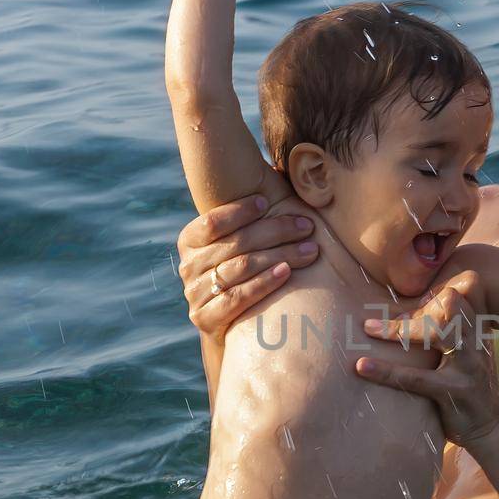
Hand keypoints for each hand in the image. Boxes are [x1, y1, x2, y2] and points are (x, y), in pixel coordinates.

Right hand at [177, 196, 318, 335]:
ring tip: (309, 250)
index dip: (239, 210)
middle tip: (307, 226)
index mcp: (190, 241)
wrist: (233, 327)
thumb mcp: (241, 243)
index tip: (267, 201)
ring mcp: (194, 294)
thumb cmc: (245, 273)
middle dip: (275, 231)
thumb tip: (277, 171)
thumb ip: (252, 216)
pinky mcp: (206, 319)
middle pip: (235, 244)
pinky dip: (265, 283)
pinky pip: (239, 297)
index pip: (211, 221)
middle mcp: (188, 266)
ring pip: (241, 268)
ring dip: (280, 255)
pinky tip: (286, 272)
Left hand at [355, 271, 498, 447]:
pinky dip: (385, 371)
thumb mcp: (469, 352)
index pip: (456, 294)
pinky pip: (415, 378)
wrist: (493, 428)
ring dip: (399, 330)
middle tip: (390, 318)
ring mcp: (468, 366)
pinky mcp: (453, 392)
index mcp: (478, 330)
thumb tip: (413, 308)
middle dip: (418, 307)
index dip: (429, 296)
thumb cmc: (470, 386)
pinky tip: (361, 366)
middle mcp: (476, 343)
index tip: (407, 310)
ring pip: (436, 333)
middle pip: (451, 304)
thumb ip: (452, 329)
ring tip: (368, 329)